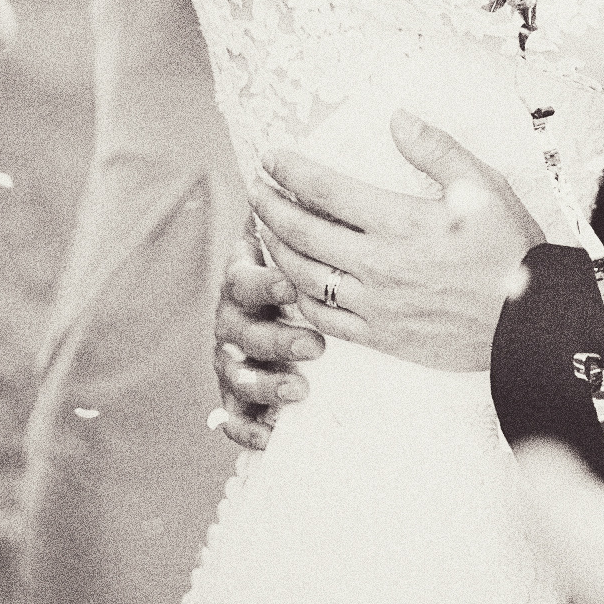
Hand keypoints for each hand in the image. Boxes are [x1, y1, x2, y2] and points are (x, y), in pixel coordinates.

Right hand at [204, 221, 322, 445]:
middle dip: (274, 340)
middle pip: (239, 330)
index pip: (242, 278)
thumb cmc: (317, 270)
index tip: (289, 285)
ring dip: (264, 383)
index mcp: (246, 277)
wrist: (301, 309)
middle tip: (314, 347)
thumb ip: (322, 223)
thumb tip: (371, 167)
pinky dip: (248, 427)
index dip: (262, 284)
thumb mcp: (315, 242)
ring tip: (300, 392)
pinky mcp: (237, 394)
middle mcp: (233, 317)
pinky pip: (234, 415)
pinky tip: (272, 436)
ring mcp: (232, 357)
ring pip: (234, 373)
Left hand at [241, 115, 527, 371]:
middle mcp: (378, 264)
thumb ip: (437, 150)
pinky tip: (291, 283)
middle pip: (302, 232)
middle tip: (256, 190)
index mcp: (400, 222)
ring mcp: (375, 305)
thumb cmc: (512, 252)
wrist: (533, 325)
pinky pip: (324, 317)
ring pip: (303, 276)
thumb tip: (398, 118)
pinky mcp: (381, 336)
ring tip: (265, 231)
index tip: (272, 159)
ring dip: (275, 250)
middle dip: (269, 207)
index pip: (325, 190)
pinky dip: (298, 298)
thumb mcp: (485, 187)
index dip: (290, 171)